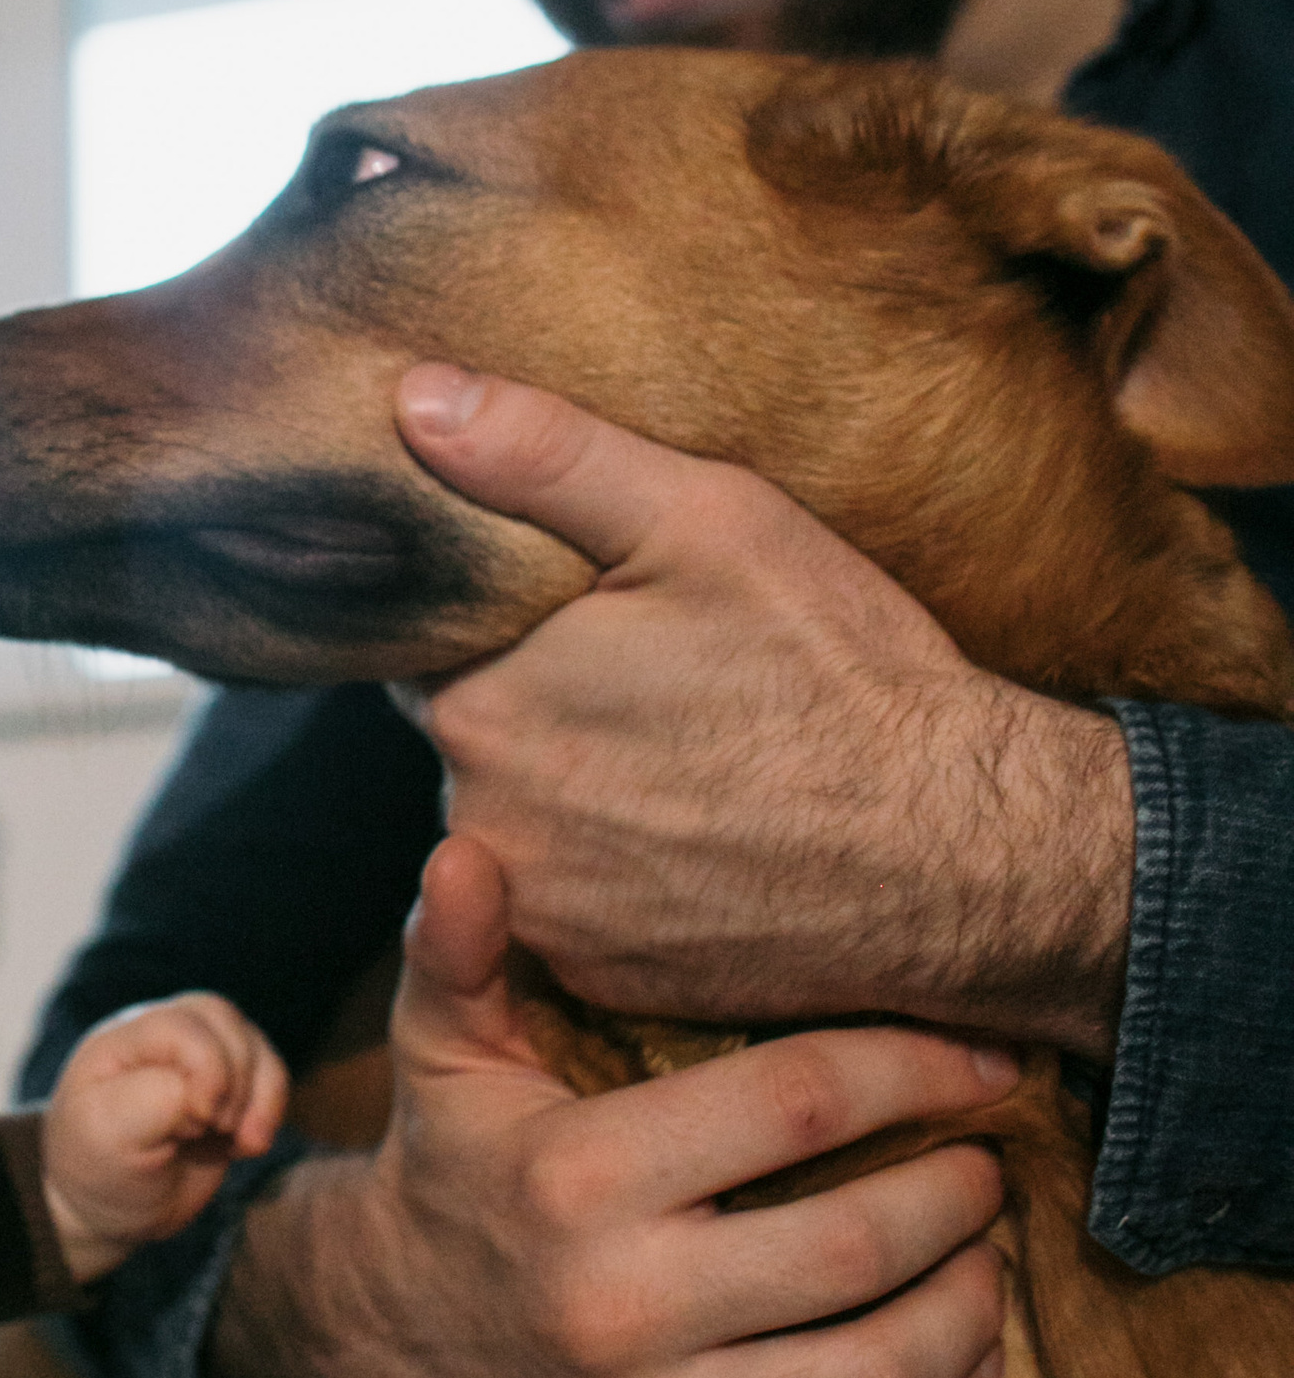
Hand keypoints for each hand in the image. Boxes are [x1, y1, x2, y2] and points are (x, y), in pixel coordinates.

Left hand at [41, 995, 289, 1282]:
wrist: (112, 1207)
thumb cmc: (99, 1168)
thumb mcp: (109, 1136)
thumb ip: (157, 1099)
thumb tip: (210, 1089)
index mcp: (122, 1041)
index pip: (180, 1026)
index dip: (206, 1068)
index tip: (199, 1123)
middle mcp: (160, 1037)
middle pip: (222, 1021)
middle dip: (235, 1079)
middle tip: (218, 1130)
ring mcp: (196, 1057)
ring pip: (251, 1042)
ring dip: (262, 1094)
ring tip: (247, 1143)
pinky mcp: (227, 1085)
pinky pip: (268, 1074)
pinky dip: (270, 1108)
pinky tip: (247, 1145)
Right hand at [209, 833, 1015, 1377]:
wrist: (379, 1342)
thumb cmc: (454, 1167)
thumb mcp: (446, 1050)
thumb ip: (463, 948)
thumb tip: (469, 846)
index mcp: (577, 1179)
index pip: (794, 1106)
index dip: (912, 1071)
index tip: (981, 1058)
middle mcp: (618, 1312)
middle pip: (859, 1248)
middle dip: (959, 1196)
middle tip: (986, 1163)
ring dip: (970, 1315)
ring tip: (985, 1258)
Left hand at [396, 363, 1132, 1052]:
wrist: (963, 853)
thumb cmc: (837, 672)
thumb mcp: (704, 518)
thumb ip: (543, 454)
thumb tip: (415, 399)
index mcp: (482, 703)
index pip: (423, 642)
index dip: (495, 618)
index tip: (573, 611)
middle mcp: (483, 822)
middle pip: (469, 735)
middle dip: (533, 701)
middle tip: (653, 679)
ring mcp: (541, 915)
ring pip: (519, 822)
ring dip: (570, 790)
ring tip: (687, 755)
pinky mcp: (598, 978)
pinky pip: (572, 907)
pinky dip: (615, 871)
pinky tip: (700, 834)